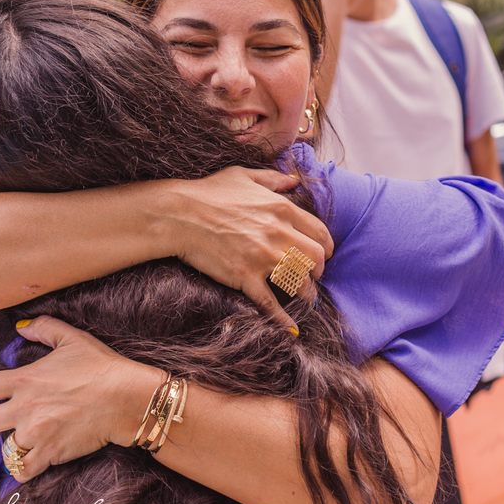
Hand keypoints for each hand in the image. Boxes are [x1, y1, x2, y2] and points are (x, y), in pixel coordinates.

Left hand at [0, 316, 163, 483]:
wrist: (125, 398)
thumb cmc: (100, 366)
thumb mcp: (71, 338)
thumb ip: (43, 328)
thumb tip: (20, 327)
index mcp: (24, 378)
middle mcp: (24, 407)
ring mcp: (36, 433)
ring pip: (4, 449)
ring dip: (9, 447)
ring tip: (19, 444)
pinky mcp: (51, 453)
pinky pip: (22, 469)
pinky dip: (21, 469)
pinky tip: (28, 463)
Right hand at [162, 167, 332, 332]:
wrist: (178, 214)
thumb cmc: (208, 193)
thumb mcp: (243, 176)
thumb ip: (272, 178)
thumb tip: (294, 180)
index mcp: (281, 208)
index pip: (320, 232)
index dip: (326, 247)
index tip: (322, 255)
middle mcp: (278, 233)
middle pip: (316, 259)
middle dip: (318, 271)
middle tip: (313, 276)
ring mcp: (262, 257)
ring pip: (300, 282)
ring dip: (306, 293)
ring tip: (305, 298)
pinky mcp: (245, 276)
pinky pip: (270, 303)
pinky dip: (283, 319)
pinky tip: (291, 328)